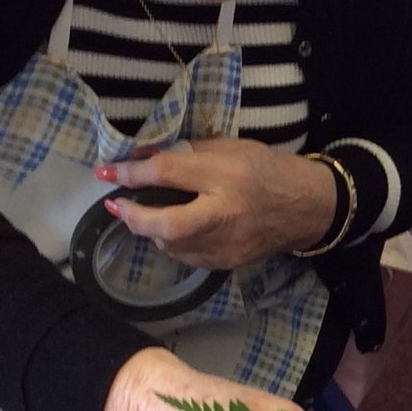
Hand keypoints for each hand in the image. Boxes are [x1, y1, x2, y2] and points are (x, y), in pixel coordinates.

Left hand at [95, 140, 336, 268]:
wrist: (305, 207)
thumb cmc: (264, 168)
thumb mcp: (228, 148)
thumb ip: (185, 153)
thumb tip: (141, 159)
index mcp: (226, 174)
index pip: (169, 173)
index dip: (131, 173)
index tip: (106, 172)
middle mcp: (226, 213)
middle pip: (168, 225)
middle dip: (134, 217)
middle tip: (117, 206)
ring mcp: (227, 244)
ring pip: (172, 245)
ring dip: (152, 230)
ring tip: (147, 214)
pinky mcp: (227, 262)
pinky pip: (187, 256)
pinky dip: (173, 242)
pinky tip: (176, 229)